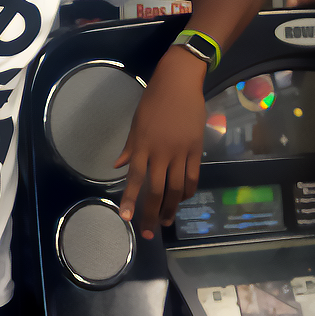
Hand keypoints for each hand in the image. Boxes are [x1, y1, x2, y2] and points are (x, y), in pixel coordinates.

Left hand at [115, 47, 206, 238]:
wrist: (178, 83)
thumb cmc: (153, 100)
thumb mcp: (136, 122)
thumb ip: (129, 147)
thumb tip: (118, 166)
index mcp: (142, 145)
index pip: (135, 178)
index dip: (130, 200)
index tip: (126, 218)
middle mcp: (160, 152)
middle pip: (156, 190)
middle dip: (150, 213)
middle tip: (147, 232)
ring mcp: (180, 152)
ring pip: (176, 189)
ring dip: (170, 208)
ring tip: (165, 221)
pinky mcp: (196, 149)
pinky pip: (192, 177)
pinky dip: (187, 192)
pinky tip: (182, 200)